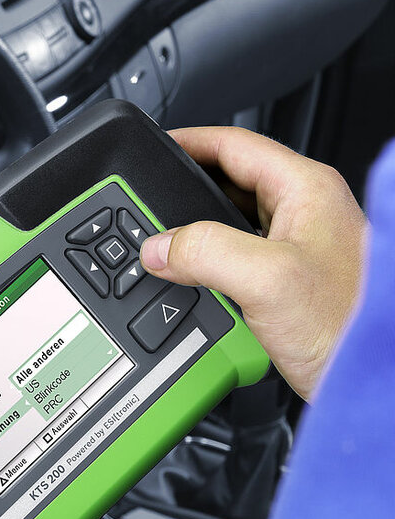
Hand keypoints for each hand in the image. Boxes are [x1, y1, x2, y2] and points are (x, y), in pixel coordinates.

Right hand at [140, 127, 367, 400]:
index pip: (234, 144)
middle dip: (185, 194)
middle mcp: (303, 212)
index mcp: (306, 189)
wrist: (370, 376)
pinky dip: (208, 267)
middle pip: (228, 184)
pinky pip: (235, 261)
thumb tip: (160, 246)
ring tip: (166, 248)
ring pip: (229, 224)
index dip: (188, 142)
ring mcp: (296, 247)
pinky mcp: (287, 281)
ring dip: (196, 235)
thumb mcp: (266, 279)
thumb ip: (204, 252)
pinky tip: (193, 284)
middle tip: (149, 208)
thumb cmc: (349, 325)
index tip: (153, 148)